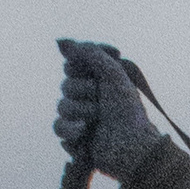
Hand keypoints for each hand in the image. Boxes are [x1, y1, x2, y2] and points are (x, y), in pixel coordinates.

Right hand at [54, 38, 160, 180]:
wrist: (131, 146)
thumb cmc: (128, 110)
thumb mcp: (114, 73)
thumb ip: (90, 53)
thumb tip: (60, 42)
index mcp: (98, 81)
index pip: (72, 65)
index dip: (80, 68)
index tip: (98, 74)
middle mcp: (88, 98)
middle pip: (66, 85)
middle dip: (83, 92)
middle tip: (101, 102)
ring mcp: (80, 118)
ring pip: (61, 106)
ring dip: (80, 111)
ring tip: (96, 121)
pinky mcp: (74, 138)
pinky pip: (58, 127)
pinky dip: (71, 130)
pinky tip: (84, 134)